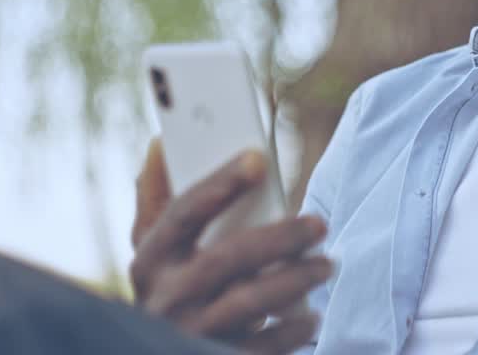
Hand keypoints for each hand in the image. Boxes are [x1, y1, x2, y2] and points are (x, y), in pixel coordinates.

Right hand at [129, 140, 331, 353]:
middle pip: (226, 258)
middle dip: (278, 237)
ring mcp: (190, 333)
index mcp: (150, 261)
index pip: (183, 213)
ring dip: (295, 279)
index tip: (258, 160)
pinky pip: (261, 346)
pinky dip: (291, 330)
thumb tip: (160, 143)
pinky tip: (311, 316)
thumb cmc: (175, 291)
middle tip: (318, 224)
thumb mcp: (156, 252)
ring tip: (326, 264)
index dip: (220, 184)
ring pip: (248, 302)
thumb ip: (157, 199)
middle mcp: (165, 298)